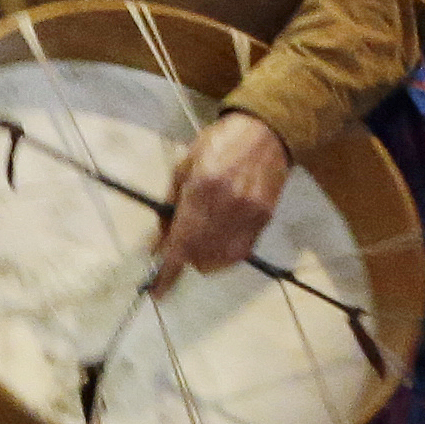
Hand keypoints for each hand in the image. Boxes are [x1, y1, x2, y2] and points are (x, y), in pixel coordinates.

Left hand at [150, 111, 293, 288]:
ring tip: (201, 241)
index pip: (181, 242)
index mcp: (202, 190)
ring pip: (220, 260)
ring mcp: (248, 216)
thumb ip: (170, 206)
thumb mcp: (184, 166)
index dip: (167, 272)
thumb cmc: (219, 143)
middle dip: (185, 258)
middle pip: (199, 256)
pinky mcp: (264, 219)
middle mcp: (226, 208)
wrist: (266, 132)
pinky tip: (219, 241)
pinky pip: (241, 253)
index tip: (158, 292)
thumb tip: (158, 244)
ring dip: (204, 258)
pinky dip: (225, 255)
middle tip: (180, 243)